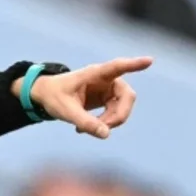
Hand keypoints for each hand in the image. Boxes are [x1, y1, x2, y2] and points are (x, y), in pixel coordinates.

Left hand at [21, 56, 152, 138]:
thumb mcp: (66, 111)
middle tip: (102, 128)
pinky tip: (83, 129)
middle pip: (127, 96)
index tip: (149, 61)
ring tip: (83, 129)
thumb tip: (106, 134)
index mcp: (94, 74)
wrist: (45, 96)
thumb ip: (85, 122)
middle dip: (119, 115)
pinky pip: (115, 113)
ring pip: (123, 108)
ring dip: (109, 122)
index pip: (116, 67)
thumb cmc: (54, 97)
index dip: (133, 65)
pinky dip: (104, 123)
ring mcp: (108, 89)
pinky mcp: (107, 99)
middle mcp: (106, 80)